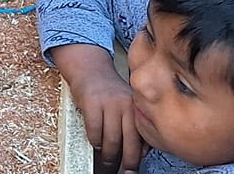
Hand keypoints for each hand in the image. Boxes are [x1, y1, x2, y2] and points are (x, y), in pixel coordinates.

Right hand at [49, 45, 145, 173]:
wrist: (90, 70)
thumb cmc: (109, 92)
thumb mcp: (127, 106)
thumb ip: (135, 126)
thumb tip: (142, 152)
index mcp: (137, 107)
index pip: (142, 137)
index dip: (138, 156)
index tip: (133, 168)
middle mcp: (126, 104)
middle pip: (129, 141)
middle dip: (126, 161)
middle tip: (122, 170)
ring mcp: (109, 103)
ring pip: (111, 139)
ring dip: (108, 155)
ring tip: (107, 160)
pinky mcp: (92, 102)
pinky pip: (94, 131)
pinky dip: (94, 141)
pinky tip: (95, 142)